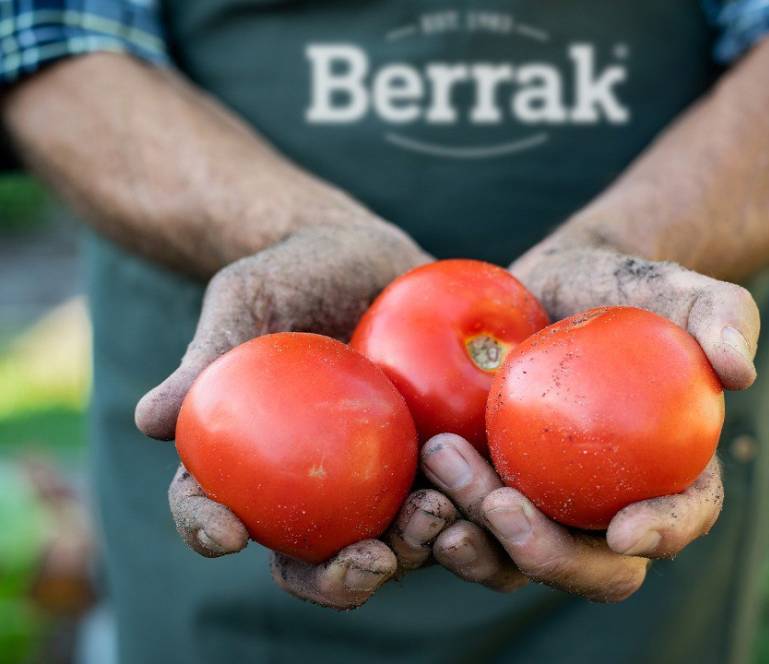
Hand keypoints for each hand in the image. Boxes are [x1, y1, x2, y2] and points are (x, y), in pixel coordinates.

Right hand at [135, 220, 450, 608]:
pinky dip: (463, 506)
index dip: (207, 531)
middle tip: (368, 559)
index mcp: (247, 460)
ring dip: (412, 550)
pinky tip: (482, 491)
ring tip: (434, 515)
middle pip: (309, 559)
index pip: (211, 507)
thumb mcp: (246, 297)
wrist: (366, 253)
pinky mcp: (430, 459)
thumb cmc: (293, 272)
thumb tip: (149, 418)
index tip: (226, 534)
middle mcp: (308, 486)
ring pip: (387, 542)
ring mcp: (372, 479)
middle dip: (337, 579)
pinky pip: (447, 495)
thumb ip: (209, 353)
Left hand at [421, 244, 758, 600]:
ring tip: (441, 478)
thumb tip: (739, 372)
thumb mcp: (675, 288)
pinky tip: (413, 489)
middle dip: (549, 555)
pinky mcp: (487, 494)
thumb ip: (719, 317)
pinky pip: (464, 526)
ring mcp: (542, 509)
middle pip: (591, 568)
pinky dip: (436, 522)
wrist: (547, 287)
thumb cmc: (621, 290)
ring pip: (516, 560)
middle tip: (502, 505)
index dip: (662, 535)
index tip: (625, 528)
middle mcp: (604, 510)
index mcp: (668, 477)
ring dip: (478, 539)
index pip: (681, 519)